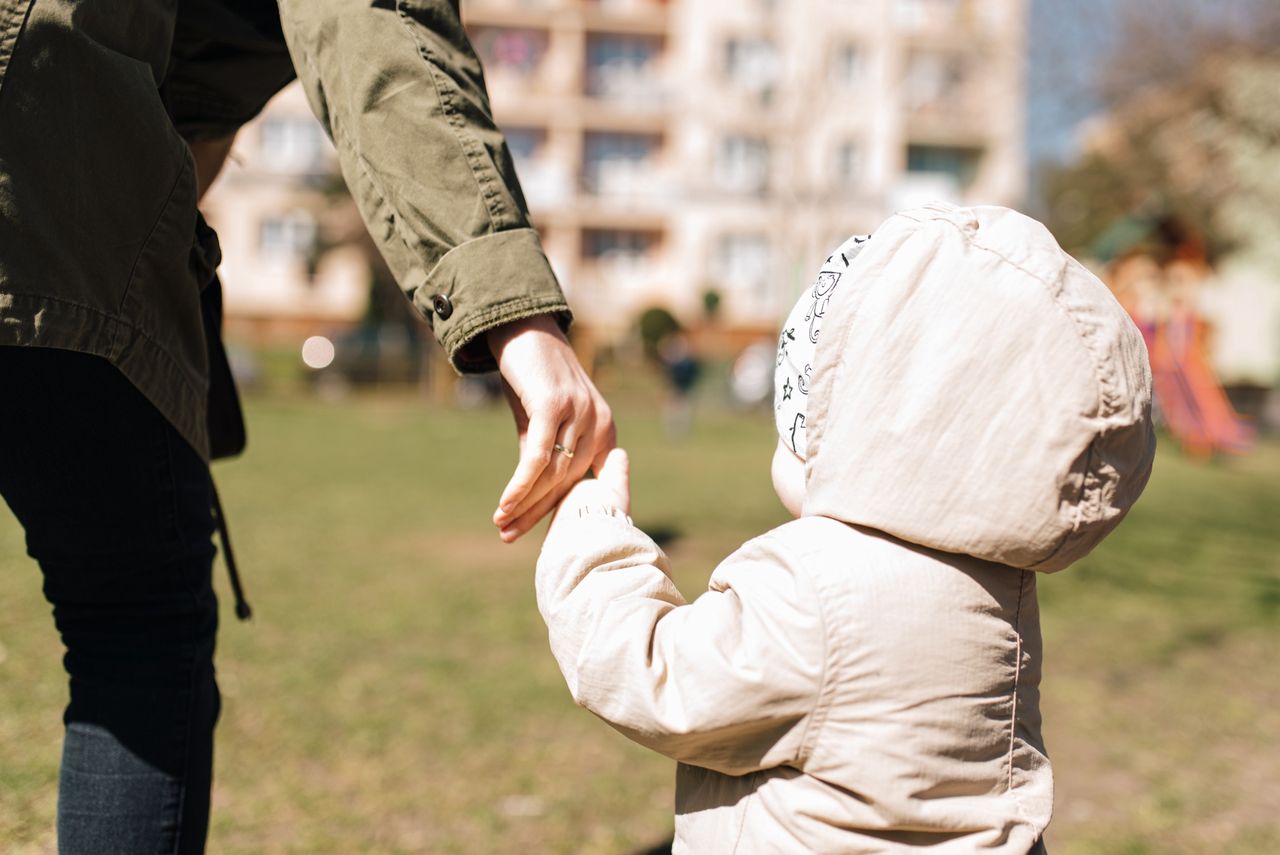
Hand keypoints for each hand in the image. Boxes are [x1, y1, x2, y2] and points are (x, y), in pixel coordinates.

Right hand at [489, 315, 615, 541]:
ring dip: (524, 502)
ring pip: (552, 473)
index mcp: (603, 429)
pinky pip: (537, 456)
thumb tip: (529, 497)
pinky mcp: (554, 405)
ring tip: (500, 521)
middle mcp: (598, 423)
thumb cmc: (531, 376)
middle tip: (507, 533)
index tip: (533, 533)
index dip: (558, 509)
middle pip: (567, 482)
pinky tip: (505, 503)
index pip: (585, 481)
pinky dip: (521, 483)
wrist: (523, 326)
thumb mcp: (540, 420)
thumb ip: (543, 454)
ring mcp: (579, 413)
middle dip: (536, 511)